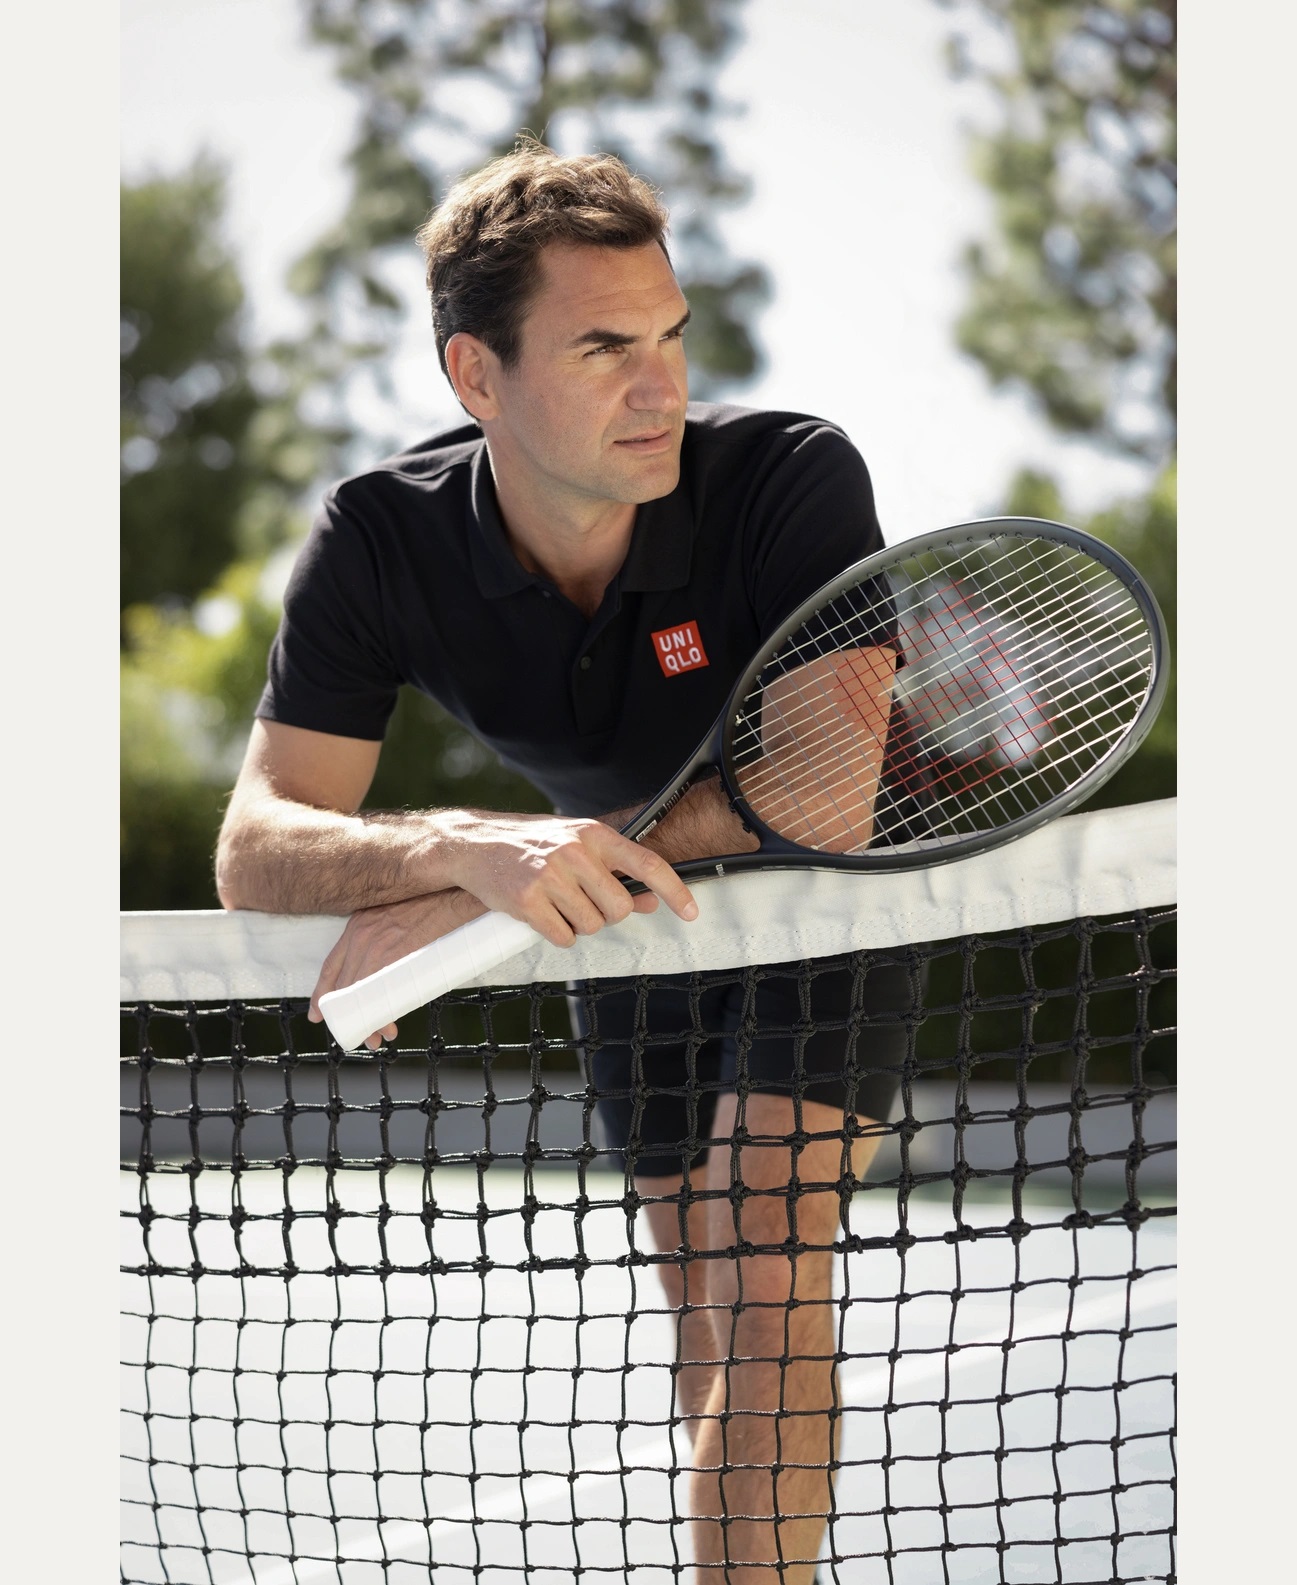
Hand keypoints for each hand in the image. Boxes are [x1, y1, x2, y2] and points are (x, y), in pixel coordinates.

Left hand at [308, 888, 486, 1049]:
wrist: (460, 887)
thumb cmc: (439, 901)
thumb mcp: (401, 913)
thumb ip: (392, 935)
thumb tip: (396, 965)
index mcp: (360, 922)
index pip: (331, 965)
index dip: (323, 993)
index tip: (319, 1013)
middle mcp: (362, 933)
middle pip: (344, 984)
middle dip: (350, 1015)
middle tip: (361, 1035)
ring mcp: (378, 943)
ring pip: (361, 992)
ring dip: (369, 1020)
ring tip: (379, 1038)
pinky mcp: (397, 952)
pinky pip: (380, 991)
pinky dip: (383, 1014)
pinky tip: (388, 1027)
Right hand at [433, 810, 697, 945]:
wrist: (475, 844)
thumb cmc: (532, 844)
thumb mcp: (577, 845)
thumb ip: (614, 869)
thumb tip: (651, 900)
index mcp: (594, 834)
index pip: (648, 863)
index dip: (675, 890)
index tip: (692, 912)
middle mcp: (575, 852)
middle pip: (619, 908)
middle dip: (607, 915)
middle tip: (585, 903)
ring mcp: (550, 876)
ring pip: (591, 926)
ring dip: (579, 924)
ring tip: (557, 902)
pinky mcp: (527, 901)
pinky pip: (563, 938)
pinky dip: (557, 934)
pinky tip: (541, 914)